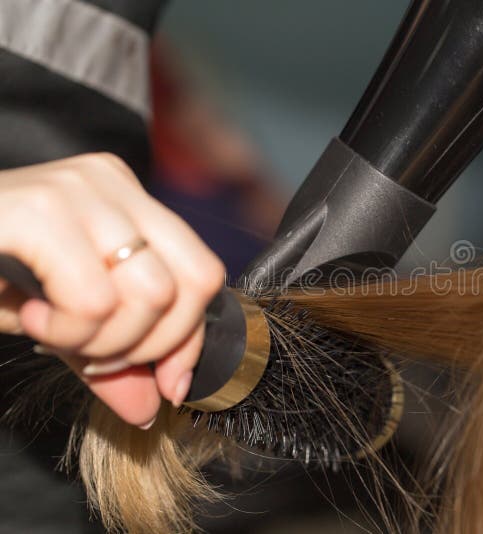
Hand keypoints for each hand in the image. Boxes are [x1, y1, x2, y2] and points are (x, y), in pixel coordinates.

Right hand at [0, 154, 224, 427]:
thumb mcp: (61, 319)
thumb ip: (110, 357)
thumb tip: (151, 407)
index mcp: (128, 199)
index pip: (202, 273)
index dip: (190, 339)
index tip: (165, 383)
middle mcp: (111, 183)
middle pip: (186, 285)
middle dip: (145, 346)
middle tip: (89, 352)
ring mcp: (76, 190)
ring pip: (149, 295)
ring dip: (101, 341)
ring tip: (51, 329)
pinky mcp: (36, 211)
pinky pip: (94, 300)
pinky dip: (67, 331)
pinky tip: (31, 315)